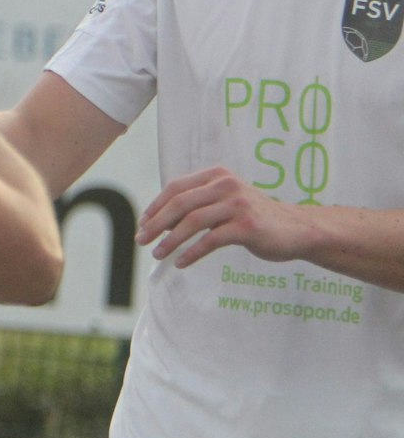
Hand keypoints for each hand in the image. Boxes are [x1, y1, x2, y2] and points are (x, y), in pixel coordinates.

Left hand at [138, 165, 313, 267]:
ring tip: (157, 255)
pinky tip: (181, 262)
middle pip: (179, 203)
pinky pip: (211, 240)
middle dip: (155, 223)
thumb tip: (158, 223)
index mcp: (217, 175)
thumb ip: (196, 206)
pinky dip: (192, 252)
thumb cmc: (253, 218)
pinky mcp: (247, 227)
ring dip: (170, 240)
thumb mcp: (224, 204)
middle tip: (141, 240)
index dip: (155, 206)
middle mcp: (226, 185)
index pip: (176, 187)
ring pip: (192, 222)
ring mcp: (237, 205)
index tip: (142, 224)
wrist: (297, 229)